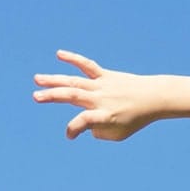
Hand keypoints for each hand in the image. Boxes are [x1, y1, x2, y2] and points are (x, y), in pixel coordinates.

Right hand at [32, 50, 162, 140]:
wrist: (154, 98)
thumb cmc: (136, 119)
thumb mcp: (119, 134)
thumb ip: (100, 133)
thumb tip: (87, 127)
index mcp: (104, 116)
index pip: (84, 122)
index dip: (74, 129)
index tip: (70, 136)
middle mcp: (101, 99)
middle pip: (73, 96)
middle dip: (53, 96)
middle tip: (35, 97)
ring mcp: (101, 85)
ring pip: (74, 81)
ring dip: (54, 80)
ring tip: (37, 79)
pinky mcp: (105, 75)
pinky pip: (87, 65)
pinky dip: (73, 59)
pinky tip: (59, 54)